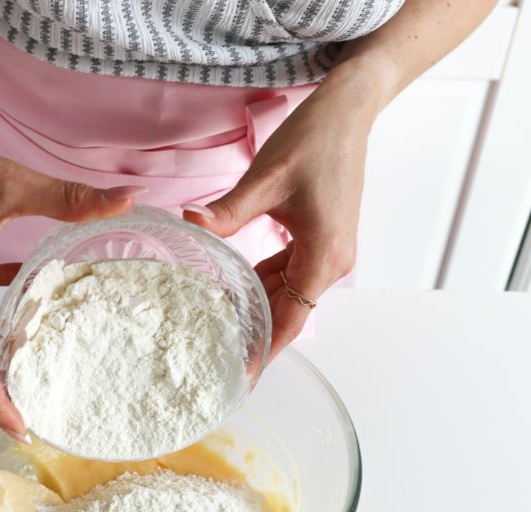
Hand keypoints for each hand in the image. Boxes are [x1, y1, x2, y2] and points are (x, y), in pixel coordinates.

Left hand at [184, 66, 378, 361]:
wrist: (348, 109)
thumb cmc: (314, 139)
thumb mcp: (265, 179)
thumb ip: (228, 211)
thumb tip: (189, 222)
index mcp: (323, 256)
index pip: (290, 320)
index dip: (266, 351)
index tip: (243, 376)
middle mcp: (331, 262)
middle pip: (288, 312)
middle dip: (256, 335)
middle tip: (217, 357)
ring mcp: (328, 252)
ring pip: (287, 293)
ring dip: (257, 308)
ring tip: (220, 330)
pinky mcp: (320, 239)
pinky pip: (289, 272)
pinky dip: (263, 282)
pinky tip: (235, 289)